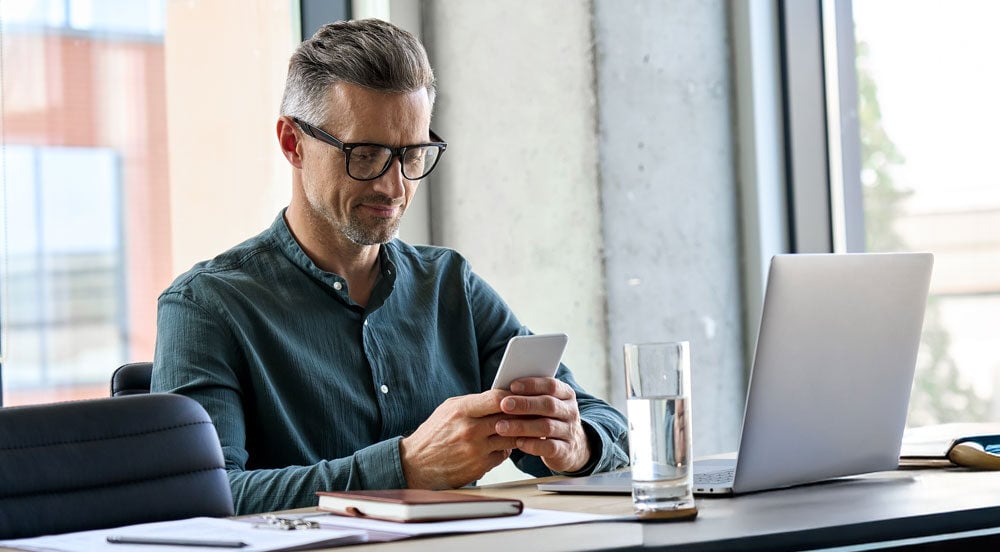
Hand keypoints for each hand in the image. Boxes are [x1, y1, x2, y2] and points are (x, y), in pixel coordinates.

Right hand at [400, 391, 518, 488]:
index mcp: (461, 410)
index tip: (520, 396)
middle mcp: (470, 430)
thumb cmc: (434, 434)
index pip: (497, 398)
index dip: (513, 396)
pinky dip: (506, 448)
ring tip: (522, 427)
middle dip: (522, 414)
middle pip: (509, 418)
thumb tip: (501, 396)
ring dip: (518, 432)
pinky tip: (503, 443)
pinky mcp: (479, 467)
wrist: (415, 464)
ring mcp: (476, 450)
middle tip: (531, 411)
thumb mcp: (449, 409)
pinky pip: (503, 454)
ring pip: (510, 437)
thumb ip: (474, 402)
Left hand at [494, 377, 590, 472]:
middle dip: (524, 404)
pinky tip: (517, 442)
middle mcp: (570, 411)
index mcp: (566, 394)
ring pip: (547, 427)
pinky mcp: (566, 450)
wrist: (571, 446)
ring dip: (522, 426)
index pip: (551, 385)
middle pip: (549, 405)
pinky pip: (549, 447)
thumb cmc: (549, 419)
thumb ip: (530, 396)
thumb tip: (504, 390)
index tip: (512, 386)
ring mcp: (570, 432)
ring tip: (501, 426)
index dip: (532, 385)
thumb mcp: (545, 404)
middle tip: (503, 405)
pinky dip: (532, 445)